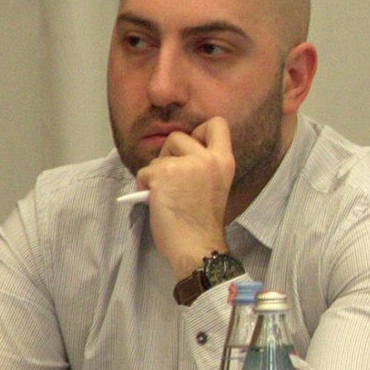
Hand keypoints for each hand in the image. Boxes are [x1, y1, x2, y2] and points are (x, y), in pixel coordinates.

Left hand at [137, 117, 234, 277]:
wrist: (196, 246)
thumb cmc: (203, 223)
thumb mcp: (215, 185)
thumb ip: (204, 165)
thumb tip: (178, 156)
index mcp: (224, 161)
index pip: (217, 123)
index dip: (200, 131)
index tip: (193, 149)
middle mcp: (207, 158)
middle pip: (179, 136)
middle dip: (169, 152)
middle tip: (171, 175)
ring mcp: (185, 165)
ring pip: (159, 156)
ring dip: (156, 173)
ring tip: (163, 194)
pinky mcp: (163, 174)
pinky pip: (144, 171)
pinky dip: (144, 185)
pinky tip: (154, 200)